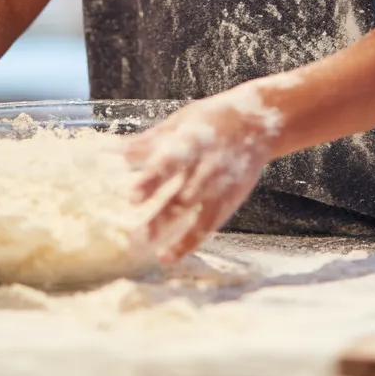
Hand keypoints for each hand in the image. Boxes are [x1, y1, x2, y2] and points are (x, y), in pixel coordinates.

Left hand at [127, 86, 281, 263]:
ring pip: (193, 216)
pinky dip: (187, 243)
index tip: (133, 198)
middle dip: (159, 217)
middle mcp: (208, 168)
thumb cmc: (213, 119)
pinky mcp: (227, 202)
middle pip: (182, 197)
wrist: (259, 124)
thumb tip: (115, 152)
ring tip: (143, 246)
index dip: (153, 181)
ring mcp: (220, 187)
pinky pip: (206, 228)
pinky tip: (166, 256)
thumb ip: (150, 140)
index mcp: (194, 142)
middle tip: (134, 237)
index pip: (171, 163)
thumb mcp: (182, 121)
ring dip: (168, 232)